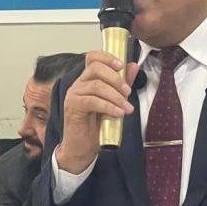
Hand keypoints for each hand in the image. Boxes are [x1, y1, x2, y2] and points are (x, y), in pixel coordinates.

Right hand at [55, 51, 137, 173]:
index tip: (121, 65)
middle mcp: (78, 84)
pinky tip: (118, 113)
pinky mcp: (73, 107)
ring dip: (116, 96)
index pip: (92, 57)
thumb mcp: (112, 102)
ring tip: (127, 108)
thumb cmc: (95, 126)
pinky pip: (92, 101)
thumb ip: (121, 84)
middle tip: (128, 92)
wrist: (82, 148)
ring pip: (96, 85)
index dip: (107, 57)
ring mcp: (74, 95)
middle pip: (95, 68)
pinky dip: (108, 106)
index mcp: (87, 80)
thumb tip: (133, 66)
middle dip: (116, 79)